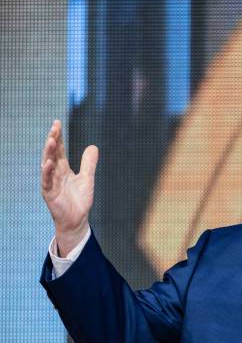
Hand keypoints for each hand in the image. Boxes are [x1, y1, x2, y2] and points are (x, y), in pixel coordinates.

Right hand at [41, 119, 98, 256]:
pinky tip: (48, 163)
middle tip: (54, 126)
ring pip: (47, 164)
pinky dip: (47, 172)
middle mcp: (55, 173)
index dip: (59, 137)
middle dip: (53, 140)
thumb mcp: (87, 178)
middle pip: (52, 153)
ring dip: (49, 153)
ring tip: (51, 140)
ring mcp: (50, 183)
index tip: (58, 123)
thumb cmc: (79, 200)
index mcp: (63, 169)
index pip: (60, 150)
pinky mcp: (49, 193)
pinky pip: (46, 181)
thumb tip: (93, 146)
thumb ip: (89, 163)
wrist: (77, 219)